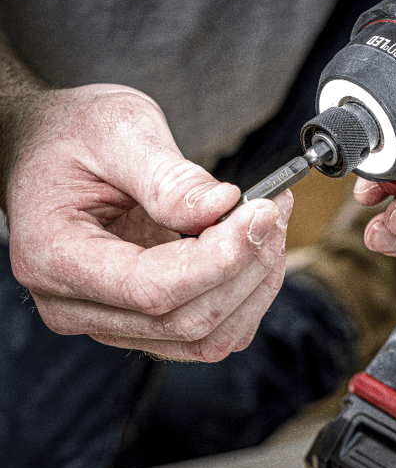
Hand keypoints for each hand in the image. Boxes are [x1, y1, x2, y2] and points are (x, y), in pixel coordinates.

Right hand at [6, 84, 292, 361]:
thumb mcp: (116, 130)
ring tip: (270, 221)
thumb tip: (223, 207)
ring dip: (255, 284)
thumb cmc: (71, 135)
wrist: (49, 147)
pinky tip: (256, 244)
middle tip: (274, 207)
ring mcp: (112, 323)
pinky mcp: (147, 322)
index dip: (220, 259)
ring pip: (207, 336)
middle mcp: (78, 306)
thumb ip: (167, 176)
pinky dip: (248, 292)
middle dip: (247, 266)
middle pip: (187, 320)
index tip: (262, 213)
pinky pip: (212, 331)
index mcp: (54, 257)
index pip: (151, 289)